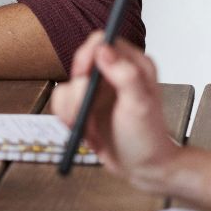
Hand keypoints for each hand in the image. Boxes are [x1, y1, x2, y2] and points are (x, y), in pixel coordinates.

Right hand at [48, 33, 179, 179]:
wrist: (143, 168)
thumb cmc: (148, 138)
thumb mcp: (140, 105)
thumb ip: (125, 74)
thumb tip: (103, 48)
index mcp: (133, 64)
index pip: (101, 41)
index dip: (88, 56)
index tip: (84, 76)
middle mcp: (113, 73)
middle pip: (80, 62)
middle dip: (78, 89)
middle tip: (85, 107)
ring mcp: (98, 89)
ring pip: (68, 84)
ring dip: (72, 108)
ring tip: (89, 126)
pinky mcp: (85, 105)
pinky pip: (62, 101)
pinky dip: (67, 116)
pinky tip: (84, 129)